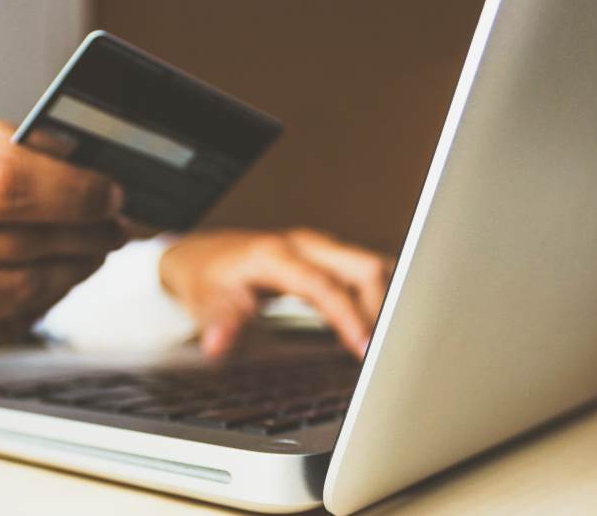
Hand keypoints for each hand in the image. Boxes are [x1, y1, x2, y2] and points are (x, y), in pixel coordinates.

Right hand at [0, 118, 127, 391]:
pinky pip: (3, 330)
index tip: (109, 191)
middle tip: (113, 223)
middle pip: (21, 238)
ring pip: (22, 289)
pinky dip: (36, 306)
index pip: (1, 181)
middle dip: (86, 230)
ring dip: (72, 269)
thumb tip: (68, 157)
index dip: (72, 189)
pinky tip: (45, 285)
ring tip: (89, 252)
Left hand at [160, 229, 392, 358]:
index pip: (324, 285)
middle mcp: (304, 245)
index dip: (348, 317)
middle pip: (362, 267)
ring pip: (370, 266)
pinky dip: (380, 296)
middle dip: (383, 308)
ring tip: (394, 343)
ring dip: (387, 301)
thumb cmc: (205, 278)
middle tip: (390, 352)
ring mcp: (318, 248)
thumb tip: (217, 345)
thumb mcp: (203, 301)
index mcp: (276, 255)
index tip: (365, 349)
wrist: (201, 255)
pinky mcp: (326, 257)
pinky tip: (383, 325)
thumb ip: (218, 322)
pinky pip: (364, 273)